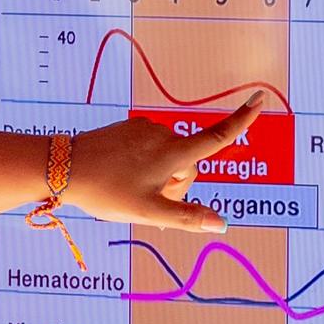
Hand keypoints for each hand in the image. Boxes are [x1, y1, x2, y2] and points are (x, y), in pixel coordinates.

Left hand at [59, 93, 264, 234]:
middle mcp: (164, 135)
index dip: (242, 120)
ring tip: (128, 190)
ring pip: (168, 158)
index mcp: (173, 153)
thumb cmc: (107, 192)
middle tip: (146, 202)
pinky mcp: (129, 128)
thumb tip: (222, 224)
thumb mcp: (148, 212)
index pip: (217, 137)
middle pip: (188, 164)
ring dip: (159, 177)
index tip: (260, 99)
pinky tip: (121, 176)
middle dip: (177, 185)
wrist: (63, 168)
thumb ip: (186, 218)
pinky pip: (149, 150)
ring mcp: (145, 129)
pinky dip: (144, 165)